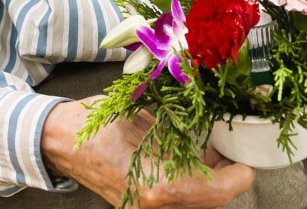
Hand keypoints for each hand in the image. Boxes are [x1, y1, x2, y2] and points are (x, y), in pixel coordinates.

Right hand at [41, 98, 254, 207]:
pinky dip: (193, 176)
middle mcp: (152, 203)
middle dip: (228, 174)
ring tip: (219, 149)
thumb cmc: (92, 124)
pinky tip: (196, 155)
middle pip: (208, 199)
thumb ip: (174, 122)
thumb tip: (206, 107)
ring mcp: (145, 206)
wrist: (58, 140)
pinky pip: (180, 195)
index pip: (213, 193)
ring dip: (212, 177)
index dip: (237, 176)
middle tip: (237, 148)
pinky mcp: (141, 201)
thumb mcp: (138, 115)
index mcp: (154, 186)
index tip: (248, 159)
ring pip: (196, 199)